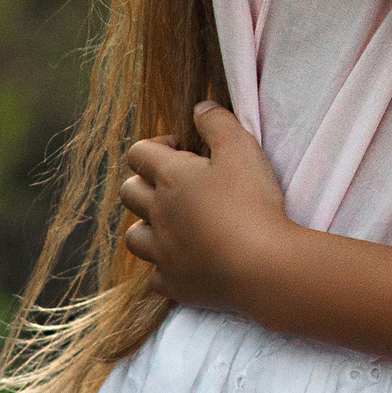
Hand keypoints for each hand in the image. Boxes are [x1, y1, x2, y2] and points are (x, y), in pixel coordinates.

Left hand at [121, 102, 292, 315]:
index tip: (182, 149)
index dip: (157, 145)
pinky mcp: (174, 283)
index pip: (138, 152)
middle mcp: (158, 214)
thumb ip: (218, 122)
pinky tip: (185, 261)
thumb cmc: (253, 203)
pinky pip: (154, 276)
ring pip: (133, 237)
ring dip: (147, 226)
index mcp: (170, 178)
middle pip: (128, 193)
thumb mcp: (242, 148)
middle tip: (178, 185)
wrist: (263, 266)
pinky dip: (165, 267)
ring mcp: (163, 252)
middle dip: (145, 183)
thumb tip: (199, 108)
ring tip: (174, 224)